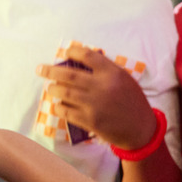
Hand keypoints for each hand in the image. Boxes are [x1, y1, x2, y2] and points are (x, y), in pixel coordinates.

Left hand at [36, 44, 155, 150]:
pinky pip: (67, 112)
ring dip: (53, 89)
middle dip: (50, 71)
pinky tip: (58, 105)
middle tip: (40, 69)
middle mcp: (102, 87)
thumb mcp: (125, 79)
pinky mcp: (90, 121)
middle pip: (69, 75)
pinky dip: (59, 107)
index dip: (72, 52)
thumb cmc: (133, 101)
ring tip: (50, 87)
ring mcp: (94, 105)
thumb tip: (80, 62)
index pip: (87, 56)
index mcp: (112, 73)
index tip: (65, 53)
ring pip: (64, 94)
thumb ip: (105, 69)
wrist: (141, 128)